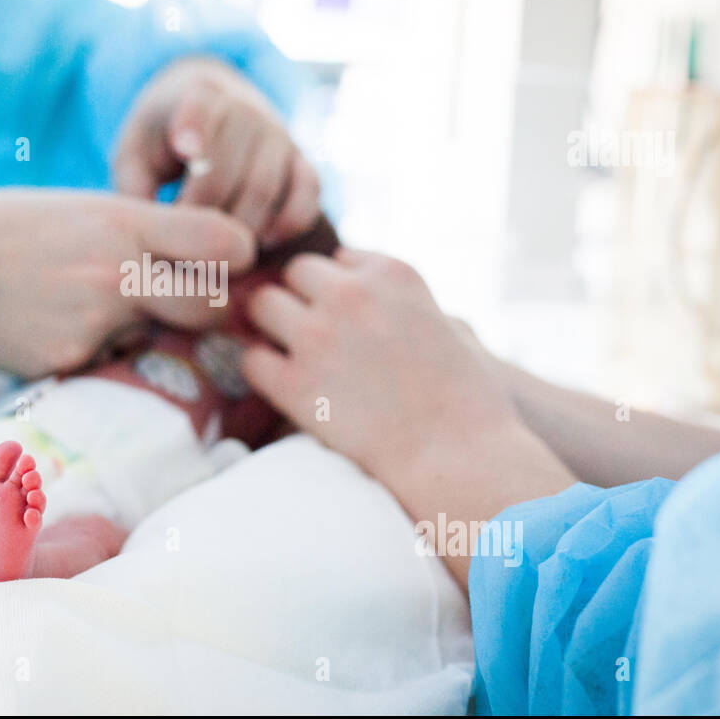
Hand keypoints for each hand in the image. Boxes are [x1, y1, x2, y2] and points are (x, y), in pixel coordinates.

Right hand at [0, 189, 254, 377]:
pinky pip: (106, 358)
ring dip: (137, 328)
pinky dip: (90, 347)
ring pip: (153, 337)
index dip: (237, 254)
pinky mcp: (69, 359)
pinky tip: (50, 324)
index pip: (226, 241)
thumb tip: (203, 254)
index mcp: (126, 221)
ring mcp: (95, 320)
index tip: (227, 258)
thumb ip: (142, 231)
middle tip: (187, 302)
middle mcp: (119, 271)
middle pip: (213, 306)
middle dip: (211, 308)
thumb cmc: (9, 228)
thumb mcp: (82, 208)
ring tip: (80, 302)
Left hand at [111, 57, 319, 245]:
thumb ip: (134, 186)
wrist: (215, 113)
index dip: (195, 126)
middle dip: (203, 213)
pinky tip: (263, 243)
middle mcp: (247, 109)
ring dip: (239, 228)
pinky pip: (308, 194)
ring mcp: (280, 136)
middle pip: (229, 167)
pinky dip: (289, 223)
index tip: (185, 151)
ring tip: (213, 256)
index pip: (201, 106)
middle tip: (180, 247)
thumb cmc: (164, 142)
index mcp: (199, 95)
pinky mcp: (303, 162)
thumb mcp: (136, 152)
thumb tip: (148, 235)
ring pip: (265, 186)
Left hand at [240, 249, 572, 585]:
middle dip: (299, 300)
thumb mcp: (451, 327)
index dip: (338, 291)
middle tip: (310, 338)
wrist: (460, 459)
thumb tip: (379, 306)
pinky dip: (262, 371)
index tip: (347, 321)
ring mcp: (318, 336)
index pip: (339, 260)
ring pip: (262, 304)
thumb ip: (408, 305)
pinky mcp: (294, 383)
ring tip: (290, 357)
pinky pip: (251, 359)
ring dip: (271, 328)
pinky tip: (283, 388)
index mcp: (392, 273)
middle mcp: (350, 293)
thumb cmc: (468, 402)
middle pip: (294, 273)